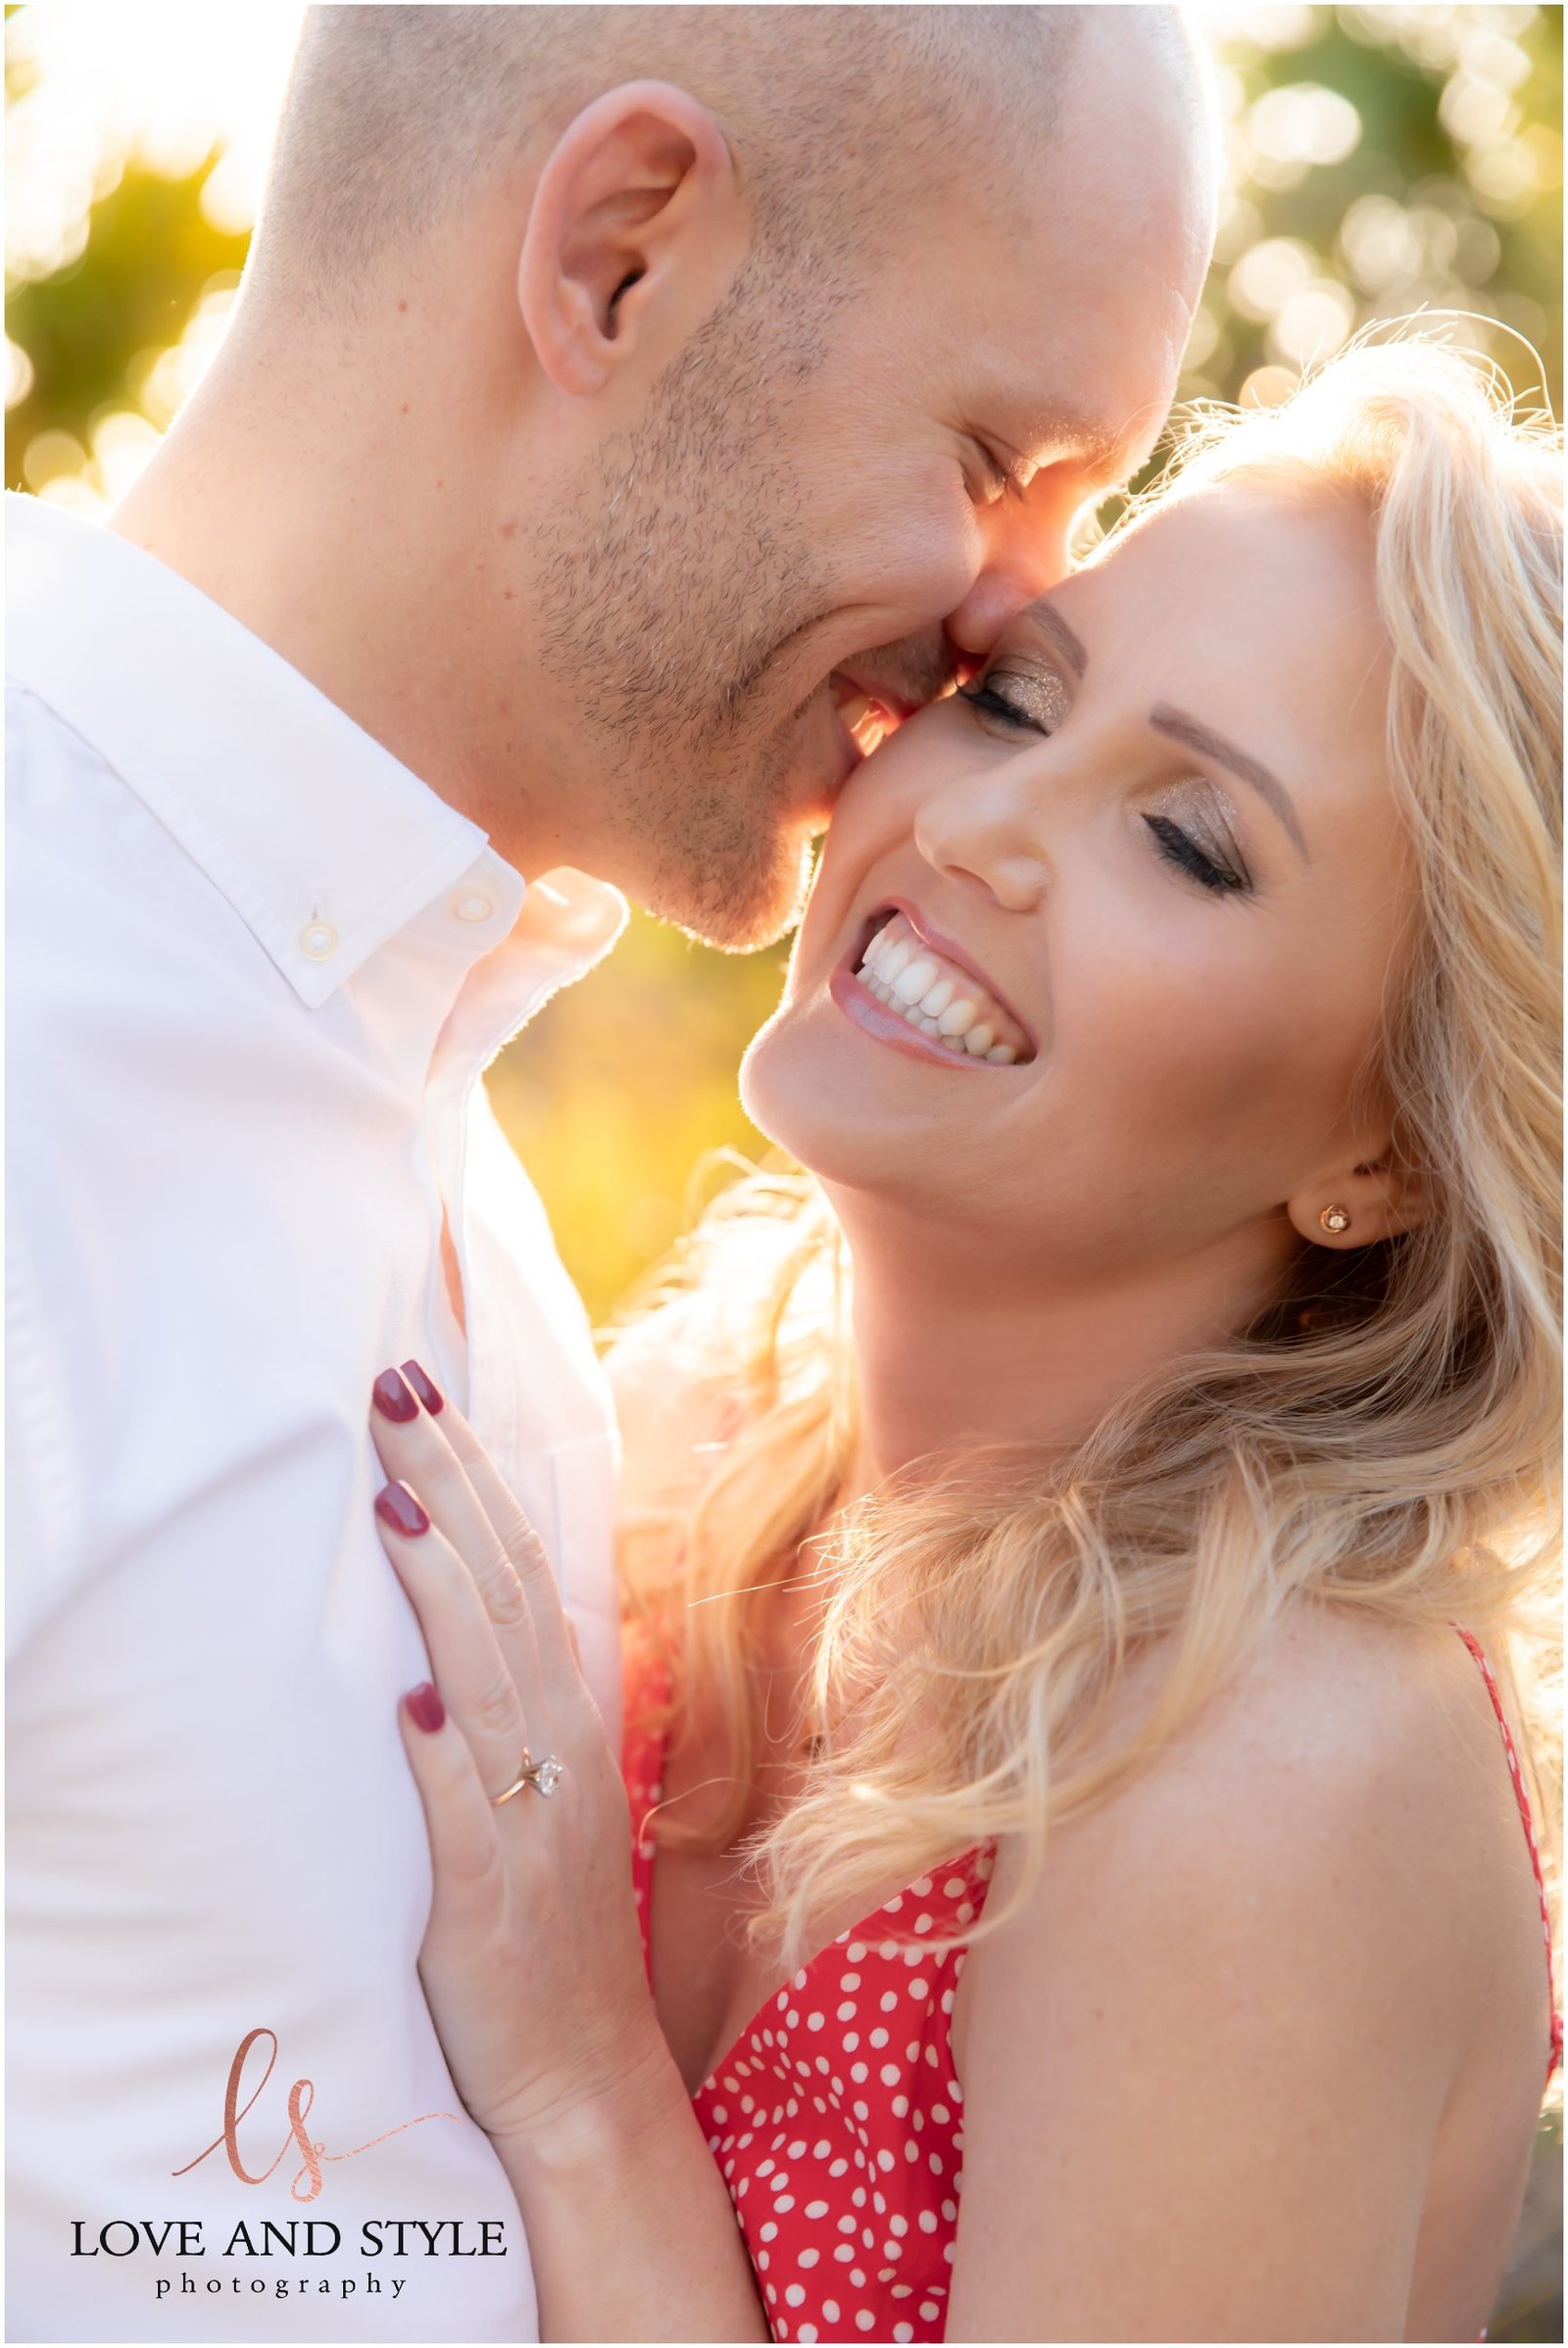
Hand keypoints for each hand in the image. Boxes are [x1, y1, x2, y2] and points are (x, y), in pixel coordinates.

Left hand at [368, 1364, 663, 2147]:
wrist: (584, 2067)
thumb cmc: (548, 1921)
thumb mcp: (545, 1787)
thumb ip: (519, 1697)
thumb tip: (469, 1605)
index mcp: (566, 1716)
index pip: (522, 1566)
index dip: (473, 1476)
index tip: (425, 1393)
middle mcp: (556, 1750)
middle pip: (504, 1591)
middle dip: (449, 1486)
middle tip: (395, 1393)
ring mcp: (529, 1821)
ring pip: (488, 1680)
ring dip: (441, 1589)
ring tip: (393, 1504)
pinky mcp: (489, 1900)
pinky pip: (468, 1818)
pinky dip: (445, 1758)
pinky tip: (413, 1703)